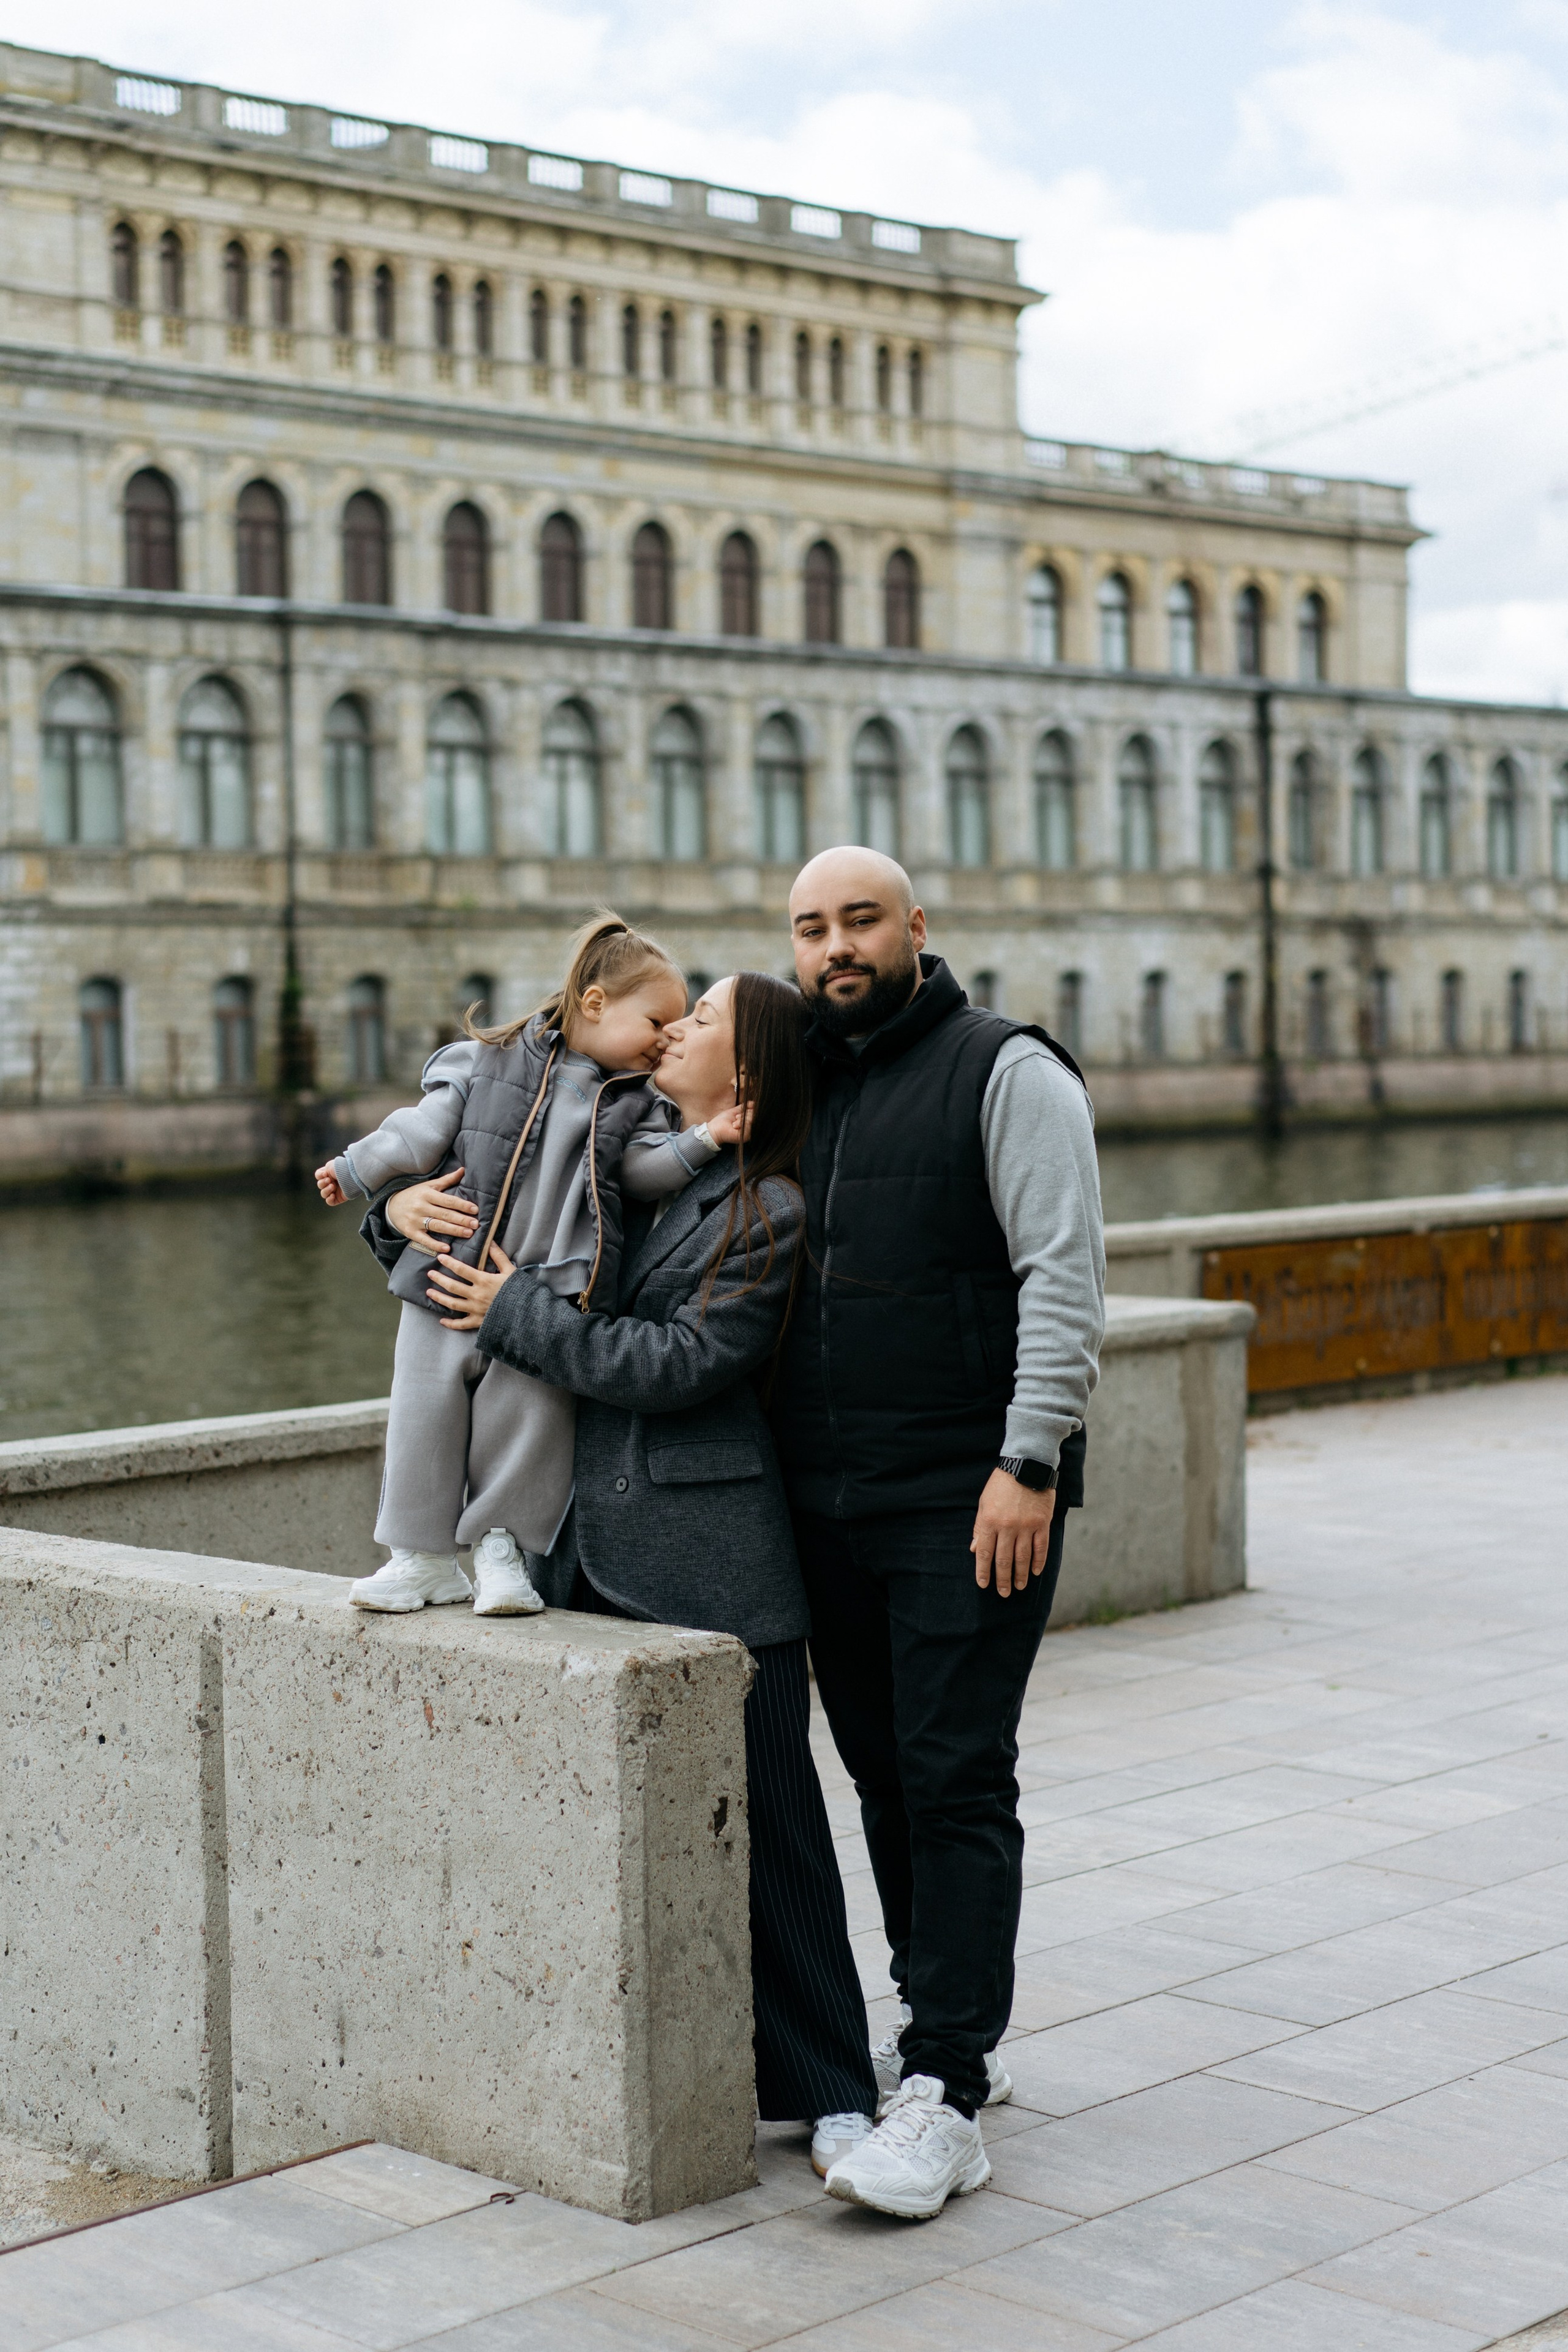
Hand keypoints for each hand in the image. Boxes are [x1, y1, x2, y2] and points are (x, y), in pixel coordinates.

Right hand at [315, 1163, 346, 1205]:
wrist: (352, 1175)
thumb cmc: (341, 1169)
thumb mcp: (329, 1166)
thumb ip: (322, 1172)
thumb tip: (323, 1178)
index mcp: (329, 1173)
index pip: (318, 1176)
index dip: (319, 1175)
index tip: (325, 1174)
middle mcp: (332, 1182)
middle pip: (320, 1185)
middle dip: (323, 1183)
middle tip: (330, 1180)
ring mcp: (335, 1190)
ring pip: (323, 1194)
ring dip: (326, 1190)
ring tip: (333, 1186)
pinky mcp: (339, 1198)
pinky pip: (329, 1202)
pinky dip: (329, 1199)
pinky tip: (333, 1195)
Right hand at [386, 1168, 479, 1256]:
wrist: (391, 1206)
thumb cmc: (415, 1195)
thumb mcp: (429, 1185)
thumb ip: (447, 1180)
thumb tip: (463, 1170)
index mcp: (427, 1194)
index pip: (447, 1200)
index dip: (462, 1205)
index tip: (475, 1209)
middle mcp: (421, 1206)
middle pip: (444, 1214)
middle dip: (461, 1220)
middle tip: (476, 1224)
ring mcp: (415, 1220)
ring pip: (437, 1226)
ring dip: (454, 1231)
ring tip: (468, 1233)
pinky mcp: (410, 1232)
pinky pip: (424, 1240)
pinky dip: (435, 1244)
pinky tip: (447, 1248)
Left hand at [426, 1242, 515, 1330]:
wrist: (526, 1312)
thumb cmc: (519, 1289)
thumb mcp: (510, 1270)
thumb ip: (498, 1256)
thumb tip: (490, 1242)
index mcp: (483, 1281)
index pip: (461, 1270)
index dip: (449, 1263)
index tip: (440, 1258)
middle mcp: (476, 1295)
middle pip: (452, 1286)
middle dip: (439, 1279)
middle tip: (430, 1274)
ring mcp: (476, 1309)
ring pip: (452, 1304)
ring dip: (439, 1298)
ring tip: (429, 1292)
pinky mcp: (478, 1321)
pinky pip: (461, 1324)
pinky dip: (451, 1323)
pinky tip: (442, 1320)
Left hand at [704, 1100, 753, 1148]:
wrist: (715, 1129)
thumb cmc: (723, 1121)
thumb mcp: (736, 1111)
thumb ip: (745, 1106)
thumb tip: (754, 1103)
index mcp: (749, 1122)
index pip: (755, 1112)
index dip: (748, 1110)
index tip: (738, 1114)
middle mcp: (751, 1128)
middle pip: (755, 1115)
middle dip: (744, 1114)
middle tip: (736, 1118)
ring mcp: (750, 1133)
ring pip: (753, 1119)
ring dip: (742, 1118)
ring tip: (734, 1123)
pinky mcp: (747, 1136)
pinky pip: (749, 1124)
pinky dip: (741, 1122)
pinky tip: (734, 1126)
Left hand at [971, 1468, 1055, 1598]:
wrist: (1026, 1466)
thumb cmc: (1001, 1484)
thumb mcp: (984, 1503)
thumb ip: (980, 1527)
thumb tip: (975, 1549)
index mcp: (990, 1522)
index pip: (985, 1553)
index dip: (983, 1571)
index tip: (983, 1584)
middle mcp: (1008, 1527)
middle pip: (1004, 1560)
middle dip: (1002, 1579)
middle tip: (1003, 1593)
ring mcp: (1026, 1527)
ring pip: (1023, 1558)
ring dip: (1021, 1575)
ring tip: (1019, 1586)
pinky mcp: (1042, 1524)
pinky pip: (1040, 1548)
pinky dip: (1038, 1562)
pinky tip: (1036, 1572)